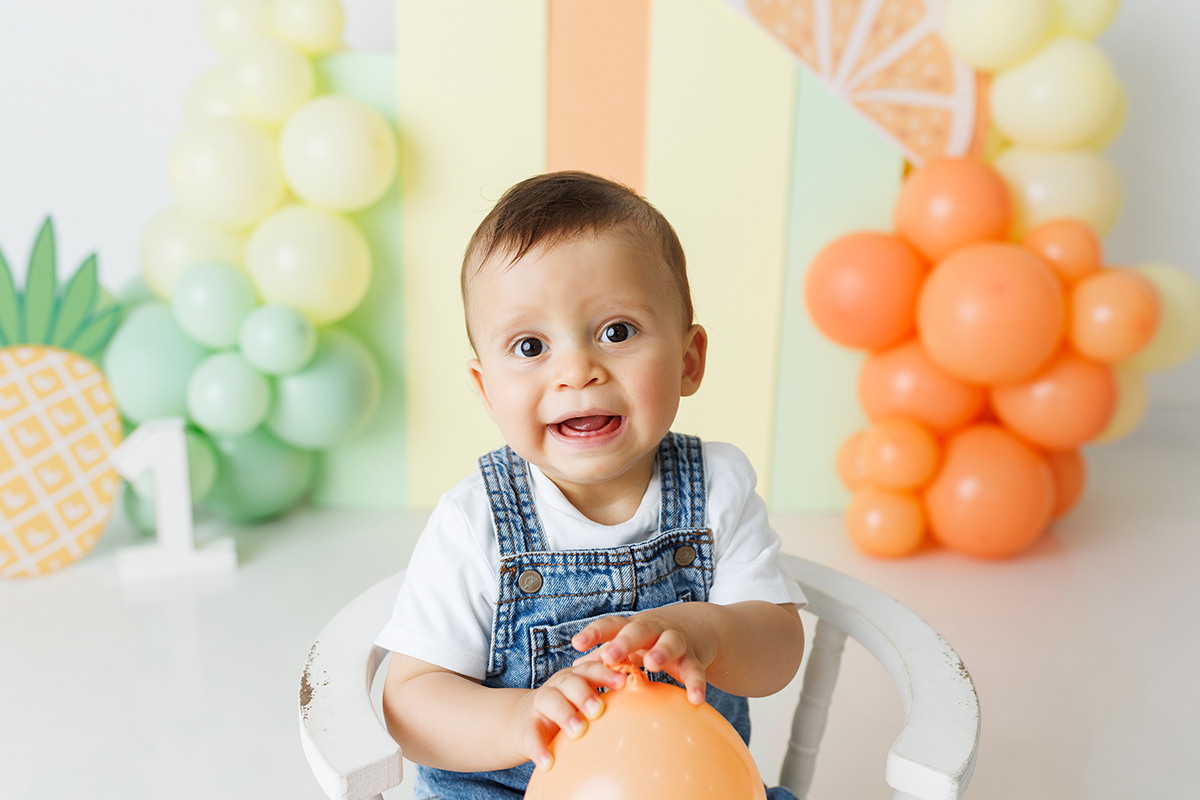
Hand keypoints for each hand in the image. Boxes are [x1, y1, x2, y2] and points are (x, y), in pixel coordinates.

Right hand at [512, 661, 623, 769]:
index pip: (592, 670)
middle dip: (585, 693)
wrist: (522, 720)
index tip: (623, 681)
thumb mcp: (585, 702)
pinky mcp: (525, 726)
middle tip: (599, 709)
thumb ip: (611, 703)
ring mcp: (540, 704)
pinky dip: (539, 749)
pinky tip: (548, 763)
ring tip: (578, 731)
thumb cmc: (568, 711)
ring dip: (565, 715)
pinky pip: (531, 736)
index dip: (606, 673)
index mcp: (577, 678)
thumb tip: (654, 712)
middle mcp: (558, 686)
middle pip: (571, 682)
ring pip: (550, 701)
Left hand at [571, 612, 712, 704]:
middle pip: (638, 631)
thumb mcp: (627, 643)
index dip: (594, 633)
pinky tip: (694, 699)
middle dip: (623, 642)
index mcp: (631, 628)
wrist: (696, 626)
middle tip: (610, 655)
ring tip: (652, 664)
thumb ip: (604, 656)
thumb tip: (575, 670)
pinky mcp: (695, 658)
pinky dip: (696, 684)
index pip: (610, 625)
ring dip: (660, 652)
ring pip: (669, 642)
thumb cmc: (650, 640)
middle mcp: (653, 631)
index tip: (577, 643)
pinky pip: (695, 670)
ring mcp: (675, 642)